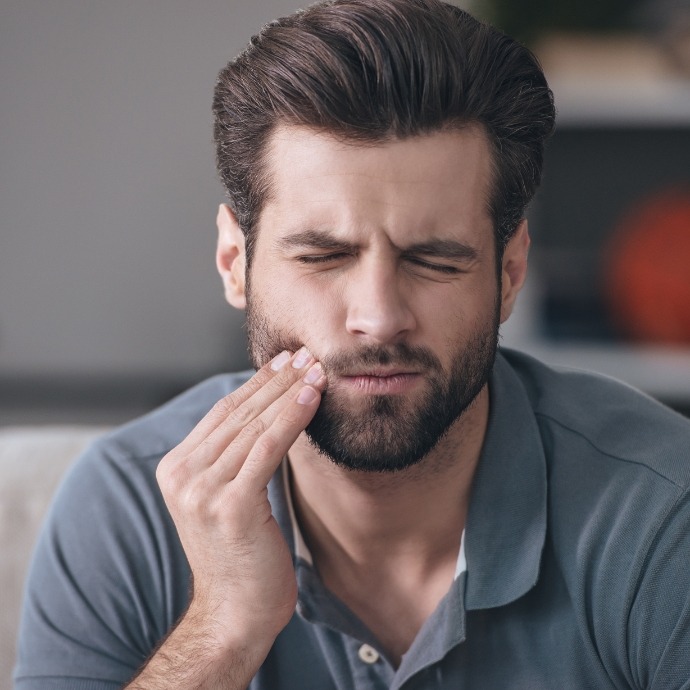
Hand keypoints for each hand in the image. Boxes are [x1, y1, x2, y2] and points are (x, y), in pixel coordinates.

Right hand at [155, 347, 325, 657]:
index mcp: (176, 468)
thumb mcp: (227, 497)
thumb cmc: (241, 554)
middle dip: (277, 380)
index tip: (285, 361)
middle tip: (306, 354)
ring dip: (289, 392)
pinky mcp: (230, 505)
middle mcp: (182, 475)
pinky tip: (311, 397)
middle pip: (238, 413)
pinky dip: (291, 418)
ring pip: (254, 425)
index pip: (222, 412)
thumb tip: (266, 411)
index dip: (257, 383)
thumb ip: (232, 457)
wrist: (235, 613)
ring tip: (316, 369)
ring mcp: (202, 490)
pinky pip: (267, 448)